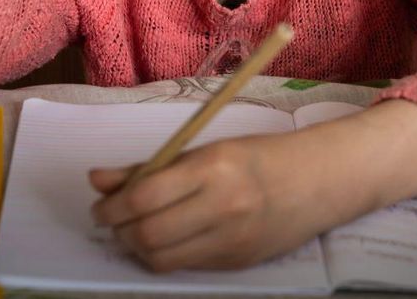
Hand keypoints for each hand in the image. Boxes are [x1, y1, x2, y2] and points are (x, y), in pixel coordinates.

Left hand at [88, 101, 416, 273]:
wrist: (320, 180)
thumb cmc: (260, 155)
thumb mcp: (207, 149)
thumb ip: (151, 166)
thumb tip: (97, 180)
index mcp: (213, 167)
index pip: (144, 197)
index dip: (111, 207)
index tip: (102, 205)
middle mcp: (222, 206)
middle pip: (146, 234)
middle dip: (119, 231)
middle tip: (114, 221)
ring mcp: (231, 239)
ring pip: (161, 258)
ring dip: (138, 248)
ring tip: (138, 231)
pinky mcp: (236, 263)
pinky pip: (185, 267)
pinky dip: (166, 256)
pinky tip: (169, 239)